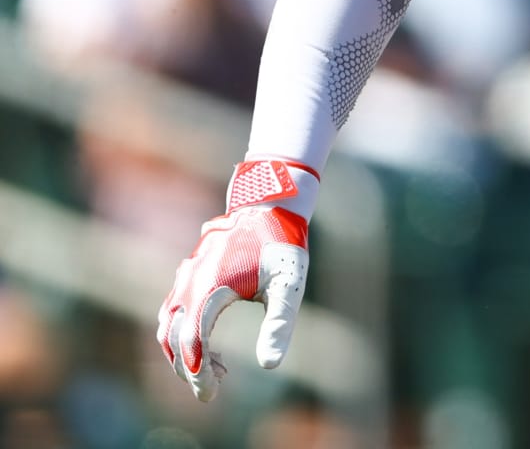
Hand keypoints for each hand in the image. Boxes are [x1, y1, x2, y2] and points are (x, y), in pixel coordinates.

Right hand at [156, 159, 315, 400]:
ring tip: (217, 370)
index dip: (198, 372)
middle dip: (189, 369)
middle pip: (174, 338)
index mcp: (210, 286)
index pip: (193, 341)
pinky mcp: (187, 276)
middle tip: (213, 390)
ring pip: (167, 326)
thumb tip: (271, 365)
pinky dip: (182, 336)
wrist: (268, 206)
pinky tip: (210, 348)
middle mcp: (189, 282)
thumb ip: (280, 323)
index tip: (211, 396)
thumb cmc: (282, 245)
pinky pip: (173, 313)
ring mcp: (184, 278)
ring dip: (184, 353)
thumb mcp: (289, 284)